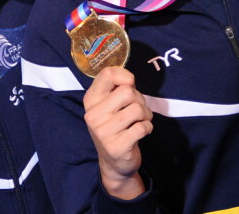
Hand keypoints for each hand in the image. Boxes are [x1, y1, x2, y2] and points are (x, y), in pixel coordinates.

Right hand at [83, 66, 152, 199]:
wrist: (114, 163)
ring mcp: (103, 132)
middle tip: (138, 108)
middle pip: (128, 91)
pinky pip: (142, 127)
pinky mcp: (116, 146)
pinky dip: (148, 127)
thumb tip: (129, 78)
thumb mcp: (108, 106)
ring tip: (142, 120)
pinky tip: (142, 131)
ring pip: (137, 109)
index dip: (126, 76)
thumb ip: (115, 89)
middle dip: (140, 98)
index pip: (107, 74)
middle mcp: (93, 114)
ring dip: (146, 114)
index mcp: (90, 99)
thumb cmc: (114, 126)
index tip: (131, 84)